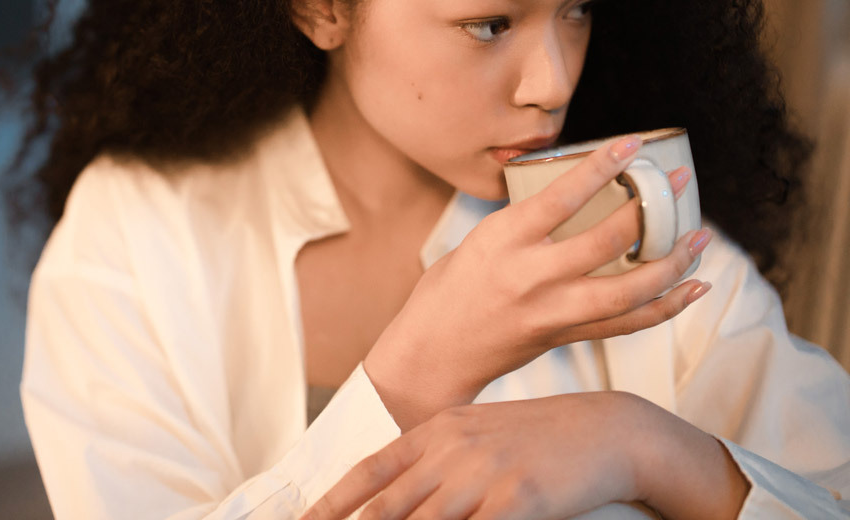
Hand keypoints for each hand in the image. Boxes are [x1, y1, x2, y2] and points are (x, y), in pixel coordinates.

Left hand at [301, 392, 645, 519]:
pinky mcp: (518, 497)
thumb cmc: (536, 438)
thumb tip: (391, 493)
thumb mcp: (474, 434)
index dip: (332, 503)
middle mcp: (451, 449)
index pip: (369, 472)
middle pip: (387, 507)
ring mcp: (483, 473)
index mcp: (435, 431)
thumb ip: (433, 460)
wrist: (604, 429)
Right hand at [365, 136, 711, 429]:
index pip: (561, 197)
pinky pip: (627, 323)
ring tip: (698, 236)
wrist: (432, 354)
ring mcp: (551, 311)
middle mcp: (530, 276)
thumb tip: (571, 202)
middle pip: (607, 240)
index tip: (632, 145)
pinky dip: (667, 306)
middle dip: (651, 207)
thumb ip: (523, 227)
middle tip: (679, 180)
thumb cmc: (448, 292)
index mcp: (502, 241)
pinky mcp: (564, 337)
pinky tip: (694, 287)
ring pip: (629, 288)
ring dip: (672, 260)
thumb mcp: (476, 243)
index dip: (601, 168)